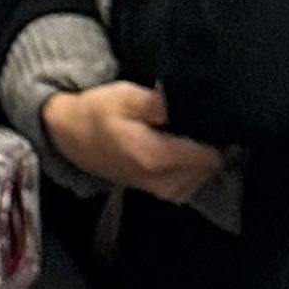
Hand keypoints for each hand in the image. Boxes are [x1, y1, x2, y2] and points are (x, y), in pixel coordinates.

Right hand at [41, 81, 228, 204]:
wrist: (71, 137)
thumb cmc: (98, 112)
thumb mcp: (124, 96)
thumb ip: (158, 101)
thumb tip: (189, 101)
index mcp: (155, 157)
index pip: (210, 156)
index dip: (218, 136)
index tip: (214, 118)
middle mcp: (161, 181)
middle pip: (210, 167)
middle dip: (210, 145)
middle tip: (198, 122)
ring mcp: (161, 191)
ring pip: (203, 177)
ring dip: (201, 157)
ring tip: (189, 134)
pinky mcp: (160, 193)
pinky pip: (192, 183)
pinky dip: (193, 168)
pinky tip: (182, 150)